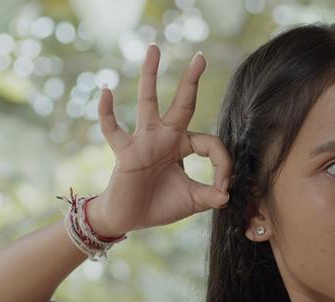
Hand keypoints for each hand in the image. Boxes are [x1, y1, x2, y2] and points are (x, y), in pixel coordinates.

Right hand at [88, 45, 231, 236]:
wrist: (128, 219)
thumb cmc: (159, 205)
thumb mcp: (191, 201)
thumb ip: (210, 195)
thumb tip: (227, 196)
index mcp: (183, 147)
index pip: (210, 143)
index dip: (223, 165)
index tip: (223, 189)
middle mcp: (165, 138)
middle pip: (182, 104)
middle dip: (191, 81)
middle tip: (201, 57)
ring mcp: (144, 141)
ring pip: (148, 103)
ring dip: (150, 76)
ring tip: (154, 49)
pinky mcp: (125, 152)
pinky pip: (113, 129)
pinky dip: (106, 112)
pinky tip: (106, 91)